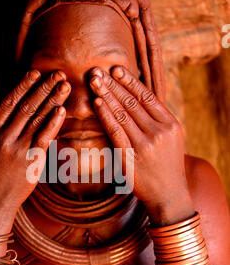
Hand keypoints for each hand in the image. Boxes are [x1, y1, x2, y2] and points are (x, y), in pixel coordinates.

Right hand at [0, 69, 70, 228]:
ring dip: (52, 100)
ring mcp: (17, 150)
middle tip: (58, 74)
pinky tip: (62, 110)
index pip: (7, 102)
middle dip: (43, 88)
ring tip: (64, 86)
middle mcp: (2, 138)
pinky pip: (43, 138)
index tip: (36, 73)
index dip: (22, 86)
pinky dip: (53, 123)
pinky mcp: (30, 162)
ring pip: (36, 119)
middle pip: (25, 107)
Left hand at [89, 66, 194, 224]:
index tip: (116, 69)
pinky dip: (105, 115)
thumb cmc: (167, 166)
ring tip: (93, 80)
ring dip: (106, 95)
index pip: (147, 97)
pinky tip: (97, 103)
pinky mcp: (131, 157)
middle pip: (132, 102)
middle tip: (97, 70)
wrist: (169, 195)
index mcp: (170, 124)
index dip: (130, 81)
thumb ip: (157, 121)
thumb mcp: (171, 140)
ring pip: (122, 113)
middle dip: (113, 84)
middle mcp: (159, 132)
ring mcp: (145, 144)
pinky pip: (115, 131)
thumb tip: (138, 99)